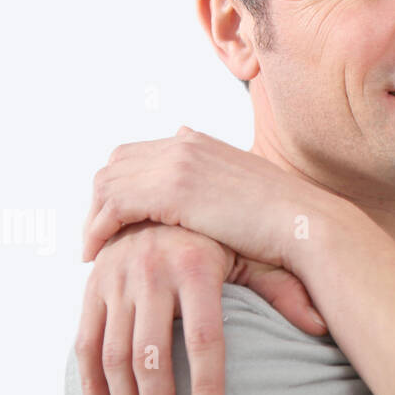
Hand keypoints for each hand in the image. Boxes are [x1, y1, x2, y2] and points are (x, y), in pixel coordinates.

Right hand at [73, 222, 325, 394]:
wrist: (170, 192)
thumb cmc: (222, 232)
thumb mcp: (253, 254)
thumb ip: (283, 289)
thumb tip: (321, 324)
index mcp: (196, 264)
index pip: (204, 339)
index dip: (208, 384)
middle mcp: (153, 269)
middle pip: (152, 355)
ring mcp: (118, 277)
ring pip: (115, 354)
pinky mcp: (94, 285)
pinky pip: (86, 342)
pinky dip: (91, 382)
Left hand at [82, 127, 341, 269]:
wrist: (302, 222)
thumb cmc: (279, 217)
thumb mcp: (241, 188)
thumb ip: (213, 179)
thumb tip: (199, 182)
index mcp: (198, 142)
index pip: (135, 154)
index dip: (118, 185)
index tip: (113, 218)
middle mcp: (183, 143)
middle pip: (115, 164)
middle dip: (100, 199)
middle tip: (96, 236)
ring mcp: (177, 163)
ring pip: (107, 184)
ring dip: (93, 217)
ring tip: (92, 249)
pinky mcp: (171, 190)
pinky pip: (112, 207)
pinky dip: (97, 230)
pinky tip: (96, 253)